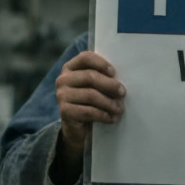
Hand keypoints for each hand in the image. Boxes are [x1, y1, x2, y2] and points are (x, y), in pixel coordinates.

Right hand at [54, 52, 124, 178]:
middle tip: (123, 93)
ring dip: (109, 103)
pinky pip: (88, 111)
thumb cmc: (93, 102)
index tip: (114, 73)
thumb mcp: (97, 87)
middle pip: (90, 76)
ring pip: (91, 95)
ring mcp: (62, 95)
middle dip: (110, 85)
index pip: (85, 57)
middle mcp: (64, 79)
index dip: (102, 64)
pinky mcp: (64, 111)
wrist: (78, 127)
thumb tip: (123, 80)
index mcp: (71, 68)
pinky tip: (112, 118)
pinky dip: (104, 115)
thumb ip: (104, 78)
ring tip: (120, 109)